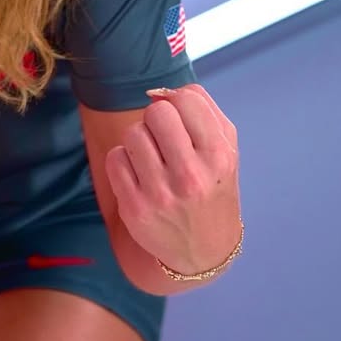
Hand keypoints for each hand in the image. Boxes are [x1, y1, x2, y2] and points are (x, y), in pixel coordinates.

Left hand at [103, 83, 241, 274]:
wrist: (205, 249)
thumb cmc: (213, 185)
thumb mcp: (226, 147)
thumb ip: (201, 108)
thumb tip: (159, 92)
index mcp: (218, 156)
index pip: (186, 100)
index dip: (178, 103)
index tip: (181, 119)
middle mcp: (191, 176)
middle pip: (155, 113)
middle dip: (157, 120)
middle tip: (164, 139)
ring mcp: (160, 194)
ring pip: (132, 133)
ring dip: (139, 140)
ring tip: (154, 158)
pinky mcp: (134, 208)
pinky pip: (114, 158)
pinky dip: (124, 161)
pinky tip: (140, 175)